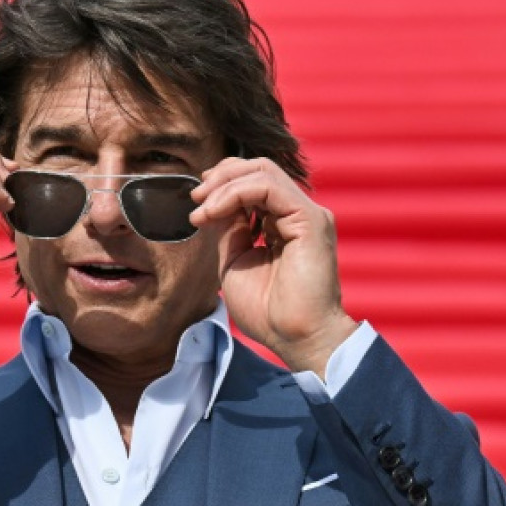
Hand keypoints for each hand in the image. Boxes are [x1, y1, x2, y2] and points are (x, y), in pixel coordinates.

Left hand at [189, 157, 358, 376]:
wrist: (294, 337)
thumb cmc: (268, 311)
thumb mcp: (235, 261)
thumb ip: (229, 230)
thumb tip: (213, 204)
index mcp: (283, 223)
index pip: (254, 183)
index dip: (222, 184)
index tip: (196, 203)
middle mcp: (297, 213)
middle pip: (259, 168)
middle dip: (221, 176)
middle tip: (195, 197)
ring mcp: (307, 214)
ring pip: (263, 172)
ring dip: (224, 185)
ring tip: (202, 207)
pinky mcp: (310, 220)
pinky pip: (269, 187)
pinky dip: (235, 193)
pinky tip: (215, 211)